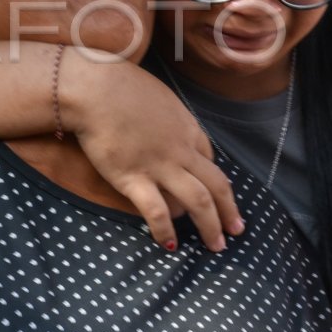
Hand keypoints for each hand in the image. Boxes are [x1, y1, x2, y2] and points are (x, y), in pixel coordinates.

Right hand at [61, 50, 242, 251]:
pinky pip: (157, 211)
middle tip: (236, 230)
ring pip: (198, 201)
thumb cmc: (119, 85)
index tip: (216, 194)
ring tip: (216, 246)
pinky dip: (166, 230)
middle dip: (229, 210)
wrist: (95, 89)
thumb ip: (168, 115)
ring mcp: (159, 166)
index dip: (215, 181)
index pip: (209, 159)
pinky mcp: (133, 179)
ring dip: (211, 226)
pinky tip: (169, 245)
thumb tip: (164, 124)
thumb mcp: (158, 95)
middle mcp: (180, 150)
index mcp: (186, 127)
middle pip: (216, 185)